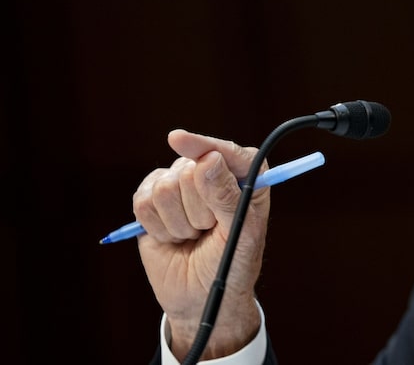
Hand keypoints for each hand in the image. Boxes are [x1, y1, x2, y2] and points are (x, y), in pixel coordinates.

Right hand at [134, 130, 269, 359]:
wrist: (201, 297)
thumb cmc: (231, 264)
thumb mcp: (239, 233)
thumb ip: (226, 196)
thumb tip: (208, 158)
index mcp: (245, 177)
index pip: (227, 152)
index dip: (202, 145)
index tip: (178, 140)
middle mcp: (212, 174)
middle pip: (189, 170)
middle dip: (198, 209)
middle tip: (209, 229)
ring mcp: (180, 185)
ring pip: (164, 186)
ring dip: (178, 222)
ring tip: (192, 235)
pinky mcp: (152, 201)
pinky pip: (142, 202)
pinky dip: (157, 227)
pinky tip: (172, 237)